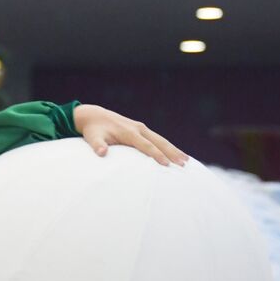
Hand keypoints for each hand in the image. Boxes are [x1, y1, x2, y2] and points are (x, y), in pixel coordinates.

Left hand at [72, 104, 187, 165]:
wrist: (94, 116)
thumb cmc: (94, 130)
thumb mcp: (92, 137)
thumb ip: (97, 145)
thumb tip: (101, 152)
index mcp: (129, 132)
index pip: (146, 145)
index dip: (156, 155)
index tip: (166, 164)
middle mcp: (138, 128)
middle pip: (159, 141)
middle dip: (172, 152)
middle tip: (184, 164)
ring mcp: (141, 128)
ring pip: (161, 139)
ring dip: (174, 149)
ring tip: (186, 160)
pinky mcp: (141, 130)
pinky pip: (157, 139)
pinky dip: (167, 146)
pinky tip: (175, 154)